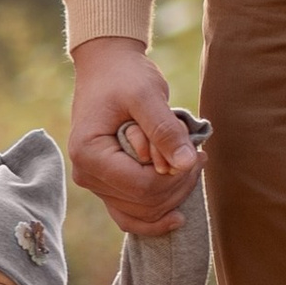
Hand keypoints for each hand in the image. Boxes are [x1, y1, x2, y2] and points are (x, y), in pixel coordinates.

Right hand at [70, 38, 201, 234]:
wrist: (107, 68)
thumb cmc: (125, 76)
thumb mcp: (147, 94)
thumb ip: (165, 130)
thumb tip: (187, 164)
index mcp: (89, 154)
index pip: (141, 186)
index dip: (175, 177)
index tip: (197, 154)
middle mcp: (86, 175)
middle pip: (144, 203)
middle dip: (178, 184)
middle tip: (199, 156)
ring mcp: (95, 183)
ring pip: (141, 213)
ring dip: (172, 195)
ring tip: (191, 165)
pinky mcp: (106, 185)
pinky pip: (130, 215)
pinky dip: (155, 216)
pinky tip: (177, 216)